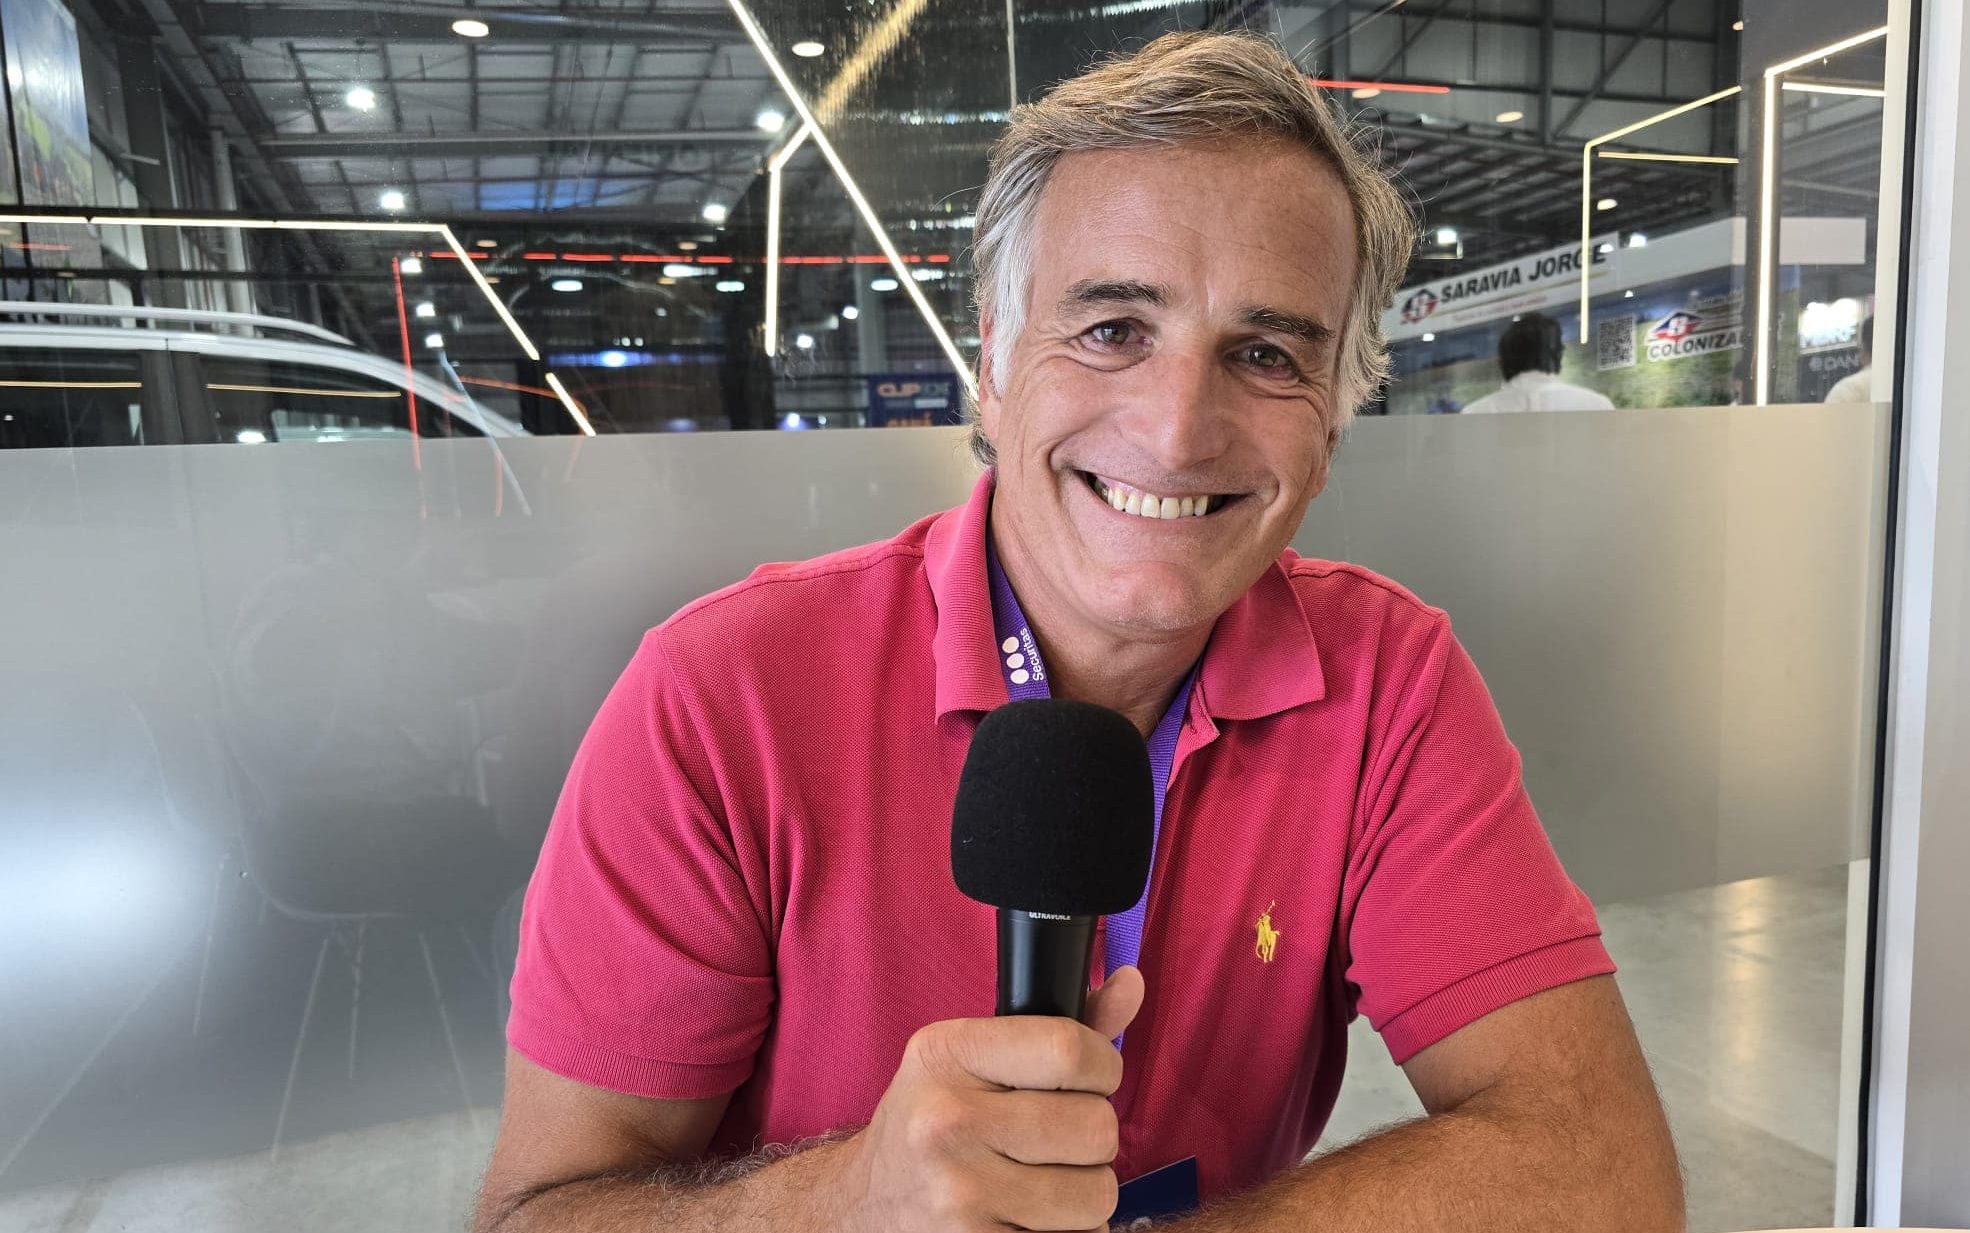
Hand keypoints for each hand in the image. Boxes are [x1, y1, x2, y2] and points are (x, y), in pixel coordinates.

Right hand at [836, 966, 1145, 1232]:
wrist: (862, 1206)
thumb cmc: (932, 1124)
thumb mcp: (973, 1061)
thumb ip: (1058, 1029)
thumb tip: (1132, 983)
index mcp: (946, 1054)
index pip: (1071, 1050)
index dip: (1102, 1069)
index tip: (1086, 1082)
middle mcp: (946, 1122)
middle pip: (1096, 1129)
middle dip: (1091, 1140)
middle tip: (1054, 1143)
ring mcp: (959, 1196)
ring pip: (1097, 1196)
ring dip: (1084, 1196)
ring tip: (1042, 1186)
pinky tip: (1029, 1222)